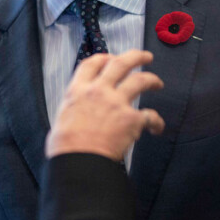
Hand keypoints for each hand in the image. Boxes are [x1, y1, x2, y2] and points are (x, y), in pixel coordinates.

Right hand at [46, 50, 164, 160]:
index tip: (112, 58)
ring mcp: (117, 103)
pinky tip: (157, 127)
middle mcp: (99, 91)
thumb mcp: (61, 118)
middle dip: (136, 57)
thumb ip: (74, 109)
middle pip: (120, 63)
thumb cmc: (65, 147)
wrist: (78, 162)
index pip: (92, 64)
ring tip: (157, 83)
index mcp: (78, 90)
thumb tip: (77, 114)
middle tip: (146, 57)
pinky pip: (150, 115)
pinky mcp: (132, 119)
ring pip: (140, 80)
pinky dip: (157, 122)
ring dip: (152, 79)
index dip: (104, 58)